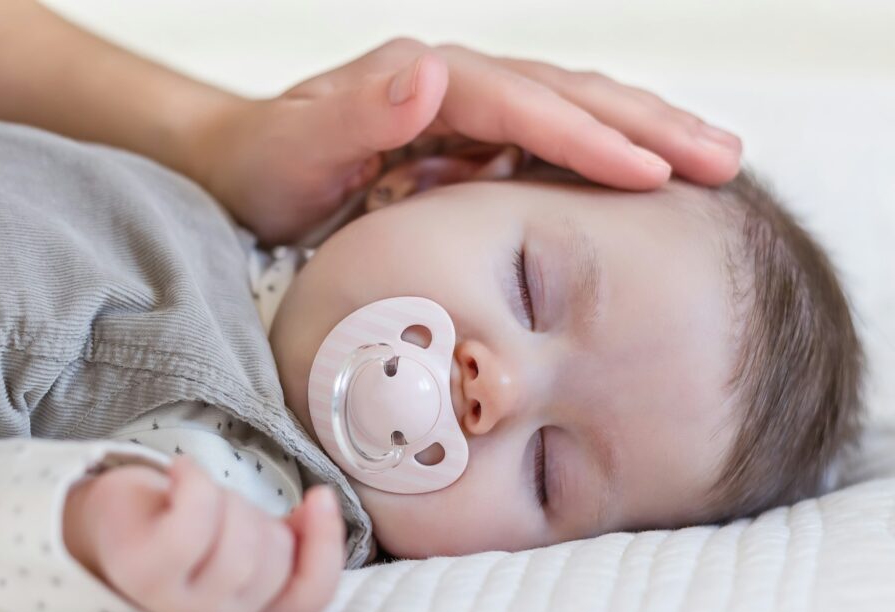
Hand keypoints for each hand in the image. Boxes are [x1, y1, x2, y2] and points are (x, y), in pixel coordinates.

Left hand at [62, 455, 344, 611]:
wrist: (115, 522)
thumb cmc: (187, 528)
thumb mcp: (249, 537)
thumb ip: (293, 538)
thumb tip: (322, 506)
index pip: (311, 596)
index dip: (327, 545)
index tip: (320, 496)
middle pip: (275, 560)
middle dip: (261, 515)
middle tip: (228, 505)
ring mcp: (179, 601)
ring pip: (240, 544)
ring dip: (227, 500)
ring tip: (201, 495)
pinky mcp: (146, 569)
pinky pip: (195, 518)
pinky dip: (194, 480)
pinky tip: (181, 469)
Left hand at [185, 38, 742, 244]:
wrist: (247, 169)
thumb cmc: (267, 167)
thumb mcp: (296, 148)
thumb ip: (355, 114)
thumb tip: (430, 69)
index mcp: (425, 83)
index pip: (523, 104)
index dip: (589, 137)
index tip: (653, 173)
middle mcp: (457, 86)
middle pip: (569, 95)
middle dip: (648, 126)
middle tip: (724, 159)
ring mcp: (470, 112)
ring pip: (573, 113)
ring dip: (644, 135)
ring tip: (713, 162)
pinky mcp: (473, 142)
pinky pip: (551, 145)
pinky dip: (604, 159)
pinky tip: (646, 182)